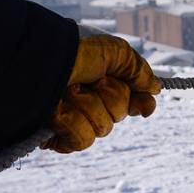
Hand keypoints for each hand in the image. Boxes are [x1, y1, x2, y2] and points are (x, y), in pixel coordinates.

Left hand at [44, 32, 160, 152]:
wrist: (38, 62)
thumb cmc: (74, 52)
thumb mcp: (114, 52)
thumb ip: (138, 70)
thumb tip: (155, 89)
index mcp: (103, 82)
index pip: (132, 101)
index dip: (140, 103)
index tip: (143, 107)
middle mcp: (90, 100)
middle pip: (119, 113)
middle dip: (108, 95)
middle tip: (88, 80)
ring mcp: (74, 119)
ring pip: (103, 127)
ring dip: (87, 106)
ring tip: (66, 91)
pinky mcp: (59, 136)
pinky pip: (83, 140)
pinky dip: (72, 124)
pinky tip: (58, 112)